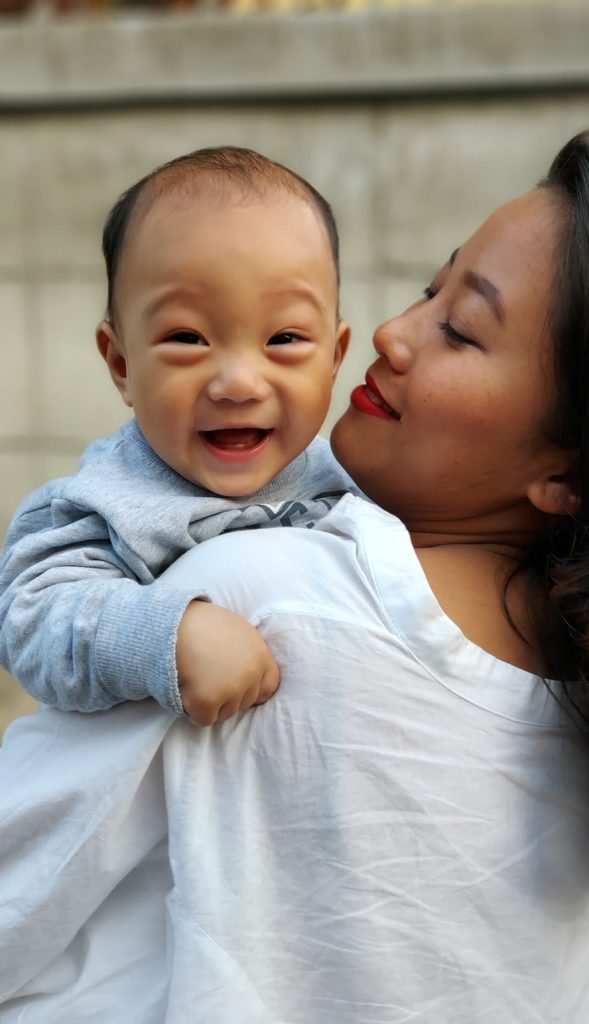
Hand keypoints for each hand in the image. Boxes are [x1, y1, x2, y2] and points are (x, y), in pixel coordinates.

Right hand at [175, 601, 279, 725]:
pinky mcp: (208, 700)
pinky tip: (187, 690)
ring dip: (211, 703)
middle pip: (245, 702)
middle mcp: (251, 674)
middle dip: (228, 695)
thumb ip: (248, 655)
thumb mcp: (238, 632)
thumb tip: (248, 676)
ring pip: (226, 713)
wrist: (174, 621)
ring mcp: (231, 689)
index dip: (252, 689)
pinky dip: (194, 710)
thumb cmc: (202, 623)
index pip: (269, 687)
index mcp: (261, 655)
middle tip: (208, 676)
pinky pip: (205, 719)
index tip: (237, 686)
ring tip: (196, 679)